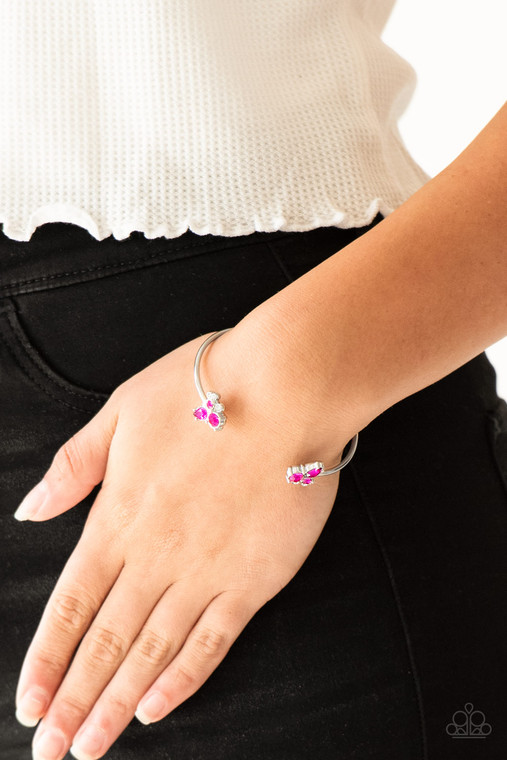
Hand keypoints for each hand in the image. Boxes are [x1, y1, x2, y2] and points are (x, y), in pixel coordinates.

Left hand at [13, 321, 350, 759]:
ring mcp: (207, 572)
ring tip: (90, 748)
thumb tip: (30, 510)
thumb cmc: (205, 389)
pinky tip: (156, 710)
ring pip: (151, 653)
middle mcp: (157, 556)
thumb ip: (75, 466)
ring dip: (115, 705)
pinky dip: (182, 681)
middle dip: (73, 701)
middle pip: (106, 642)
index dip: (47, 659)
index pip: (72, 604)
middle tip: (50, 753)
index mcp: (119, 516)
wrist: (286, 389)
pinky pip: (212, 643)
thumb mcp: (121, 411)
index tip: (27, 706)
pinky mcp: (255, 580)